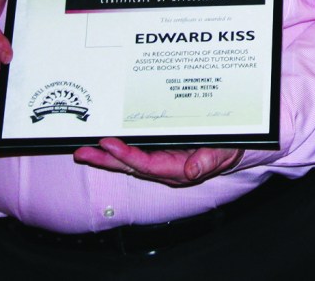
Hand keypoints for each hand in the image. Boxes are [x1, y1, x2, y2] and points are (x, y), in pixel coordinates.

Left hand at [73, 137, 242, 186]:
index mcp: (177, 169)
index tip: (109, 144)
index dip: (126, 156)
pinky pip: (135, 152)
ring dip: (106, 156)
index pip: (147, 164)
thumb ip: (208, 160)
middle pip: (130, 165)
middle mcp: (164, 167)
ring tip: (85, 150)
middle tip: (83, 152)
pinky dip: (119, 148)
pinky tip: (105, 144)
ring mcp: (160, 161)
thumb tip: (192, 170)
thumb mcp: (222, 152)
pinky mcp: (160, 152)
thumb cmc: (225, 149)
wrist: (232, 149)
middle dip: (105, 160)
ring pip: (128, 160)